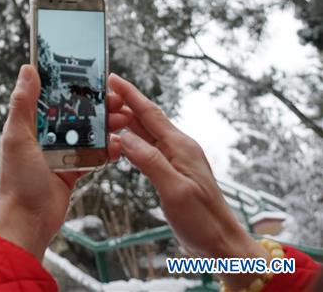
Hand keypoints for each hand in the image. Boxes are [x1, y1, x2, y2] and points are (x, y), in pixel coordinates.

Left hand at [0, 65, 129, 259]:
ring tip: (123, 121)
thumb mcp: (17, 136)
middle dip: (97, 105)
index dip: (74, 85)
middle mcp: (45, 135)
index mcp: (30, 123)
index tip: (95, 77)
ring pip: (88, 131)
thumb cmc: (18, 180)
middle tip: (117, 101)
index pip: (54, 96)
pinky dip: (108, 149)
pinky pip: (94, 154)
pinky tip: (119, 146)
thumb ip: (23, 103)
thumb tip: (27, 69)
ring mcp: (61, 152)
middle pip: (76, 112)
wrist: (28, 220)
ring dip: (107, 125)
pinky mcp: (73, 169)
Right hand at [109, 74, 267, 289]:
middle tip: (99, 95)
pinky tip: (120, 141)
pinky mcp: (173, 172)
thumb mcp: (174, 191)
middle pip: (147, 118)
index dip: (130, 94)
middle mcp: (179, 148)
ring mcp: (177, 159)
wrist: (222, 245)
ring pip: (146, 133)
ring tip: (104, 113)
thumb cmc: (203, 221)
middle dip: (124, 104)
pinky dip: (131, 140)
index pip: (150, 113)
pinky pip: (148, 148)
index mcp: (181, 147)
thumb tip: (124, 137)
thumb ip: (150, 162)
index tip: (112, 78)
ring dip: (126, 121)